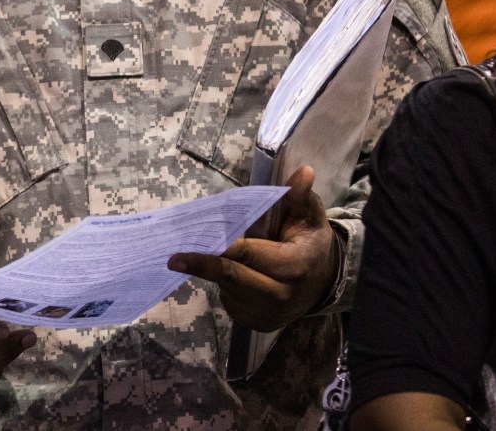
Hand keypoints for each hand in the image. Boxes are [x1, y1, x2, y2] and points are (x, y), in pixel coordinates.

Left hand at [166, 165, 338, 331]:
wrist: (322, 282)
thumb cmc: (310, 243)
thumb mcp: (310, 216)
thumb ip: (300, 196)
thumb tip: (303, 172)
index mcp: (295, 266)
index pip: (249, 256)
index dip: (219, 250)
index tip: (187, 248)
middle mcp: (281, 296)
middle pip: (232, 277)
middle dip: (204, 264)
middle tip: (174, 257)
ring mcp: (268, 315)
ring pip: (227, 289)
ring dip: (215, 271)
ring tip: (215, 254)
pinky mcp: (256, 324)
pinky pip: (230, 301)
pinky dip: (223, 285)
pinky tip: (228, 271)